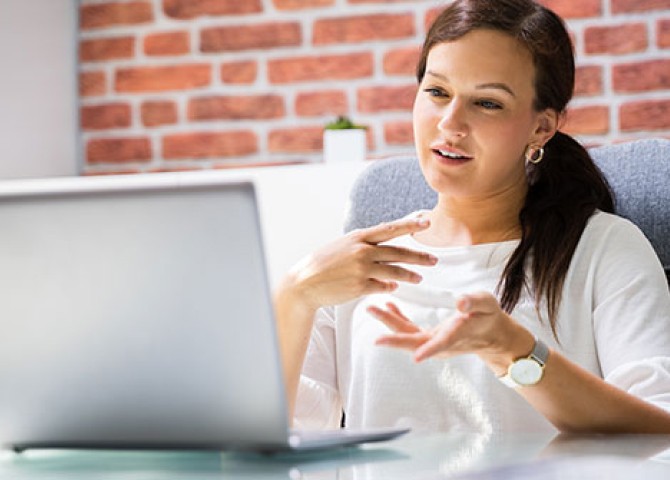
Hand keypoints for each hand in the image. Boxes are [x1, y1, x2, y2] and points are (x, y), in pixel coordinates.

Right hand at [284, 217, 437, 309]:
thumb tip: (385, 254)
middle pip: (398, 252)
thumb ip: (365, 248)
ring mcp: (361, 269)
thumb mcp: (343, 246)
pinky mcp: (360, 287)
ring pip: (394, 272)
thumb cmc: (324, 264)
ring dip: (409, 275)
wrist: (305, 283)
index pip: (390, 229)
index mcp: (358, 237)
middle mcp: (362, 251)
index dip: (410, 225)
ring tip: (419, 278)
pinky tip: (393, 288)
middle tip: (433, 259)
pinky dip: (389, 287)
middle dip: (419, 256)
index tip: (426, 222)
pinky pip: (382, 287)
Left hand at [370, 292, 527, 365]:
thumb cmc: (489, 316)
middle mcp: (442, 343)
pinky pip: (410, 329)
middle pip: (415, 343)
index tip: (416, 357)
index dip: (430, 350)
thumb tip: (461, 301)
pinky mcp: (429, 337)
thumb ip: (474, 302)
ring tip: (372, 308)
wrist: (490, 334)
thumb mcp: (487, 304)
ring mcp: (433, 341)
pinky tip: (388, 307)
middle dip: (395, 339)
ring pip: (408, 335)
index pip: (442, 344)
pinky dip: (398, 318)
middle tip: (375, 333)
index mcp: (457, 335)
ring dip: (389, 324)